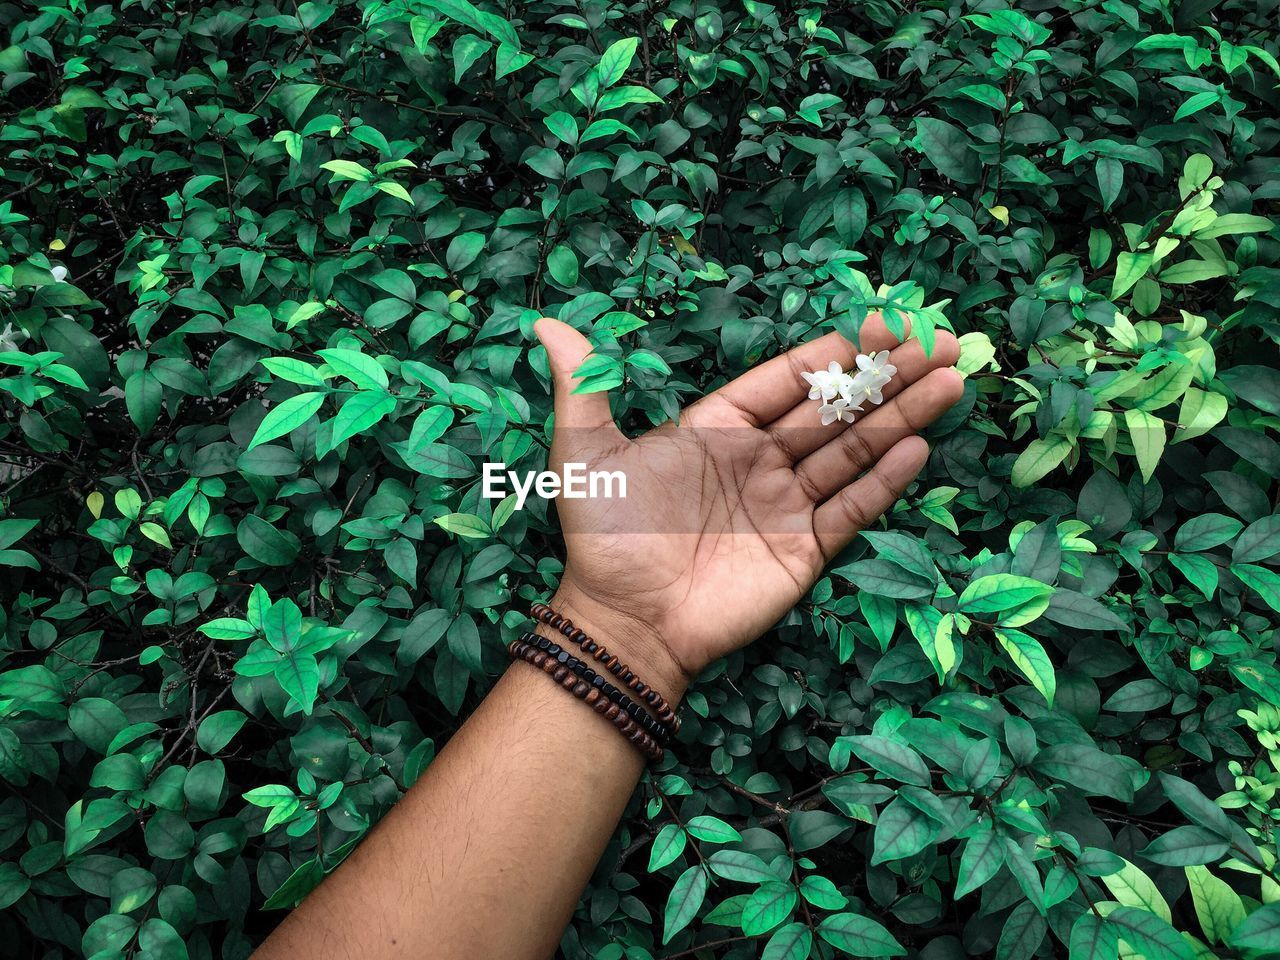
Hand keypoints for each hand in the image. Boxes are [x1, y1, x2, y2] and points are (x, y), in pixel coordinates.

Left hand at [532, 314, 962, 700]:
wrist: (624, 623)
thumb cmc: (604, 538)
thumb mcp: (585, 456)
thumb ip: (582, 389)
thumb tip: (543, 322)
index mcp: (717, 428)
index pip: (786, 380)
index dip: (832, 352)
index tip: (878, 324)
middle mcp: (759, 460)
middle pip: (833, 409)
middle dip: (887, 376)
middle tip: (941, 342)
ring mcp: (785, 505)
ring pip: (854, 451)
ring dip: (902, 417)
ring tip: (951, 381)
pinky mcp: (803, 551)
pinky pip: (852, 508)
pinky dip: (886, 480)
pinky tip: (920, 447)